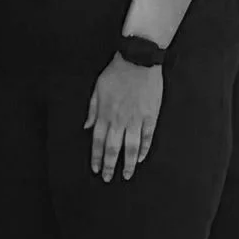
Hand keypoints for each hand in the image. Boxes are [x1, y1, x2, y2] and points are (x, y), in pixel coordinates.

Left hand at [86, 55, 162, 181]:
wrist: (138, 60)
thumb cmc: (116, 72)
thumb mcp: (97, 88)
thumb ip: (92, 109)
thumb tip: (87, 127)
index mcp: (105, 113)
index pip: (98, 141)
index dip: (97, 156)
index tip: (96, 169)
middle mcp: (119, 119)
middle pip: (114, 148)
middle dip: (110, 165)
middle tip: (108, 178)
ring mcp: (136, 119)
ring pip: (131, 147)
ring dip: (129, 163)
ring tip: (127, 175)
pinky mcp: (151, 116)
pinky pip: (147, 137)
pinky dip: (144, 149)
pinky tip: (142, 158)